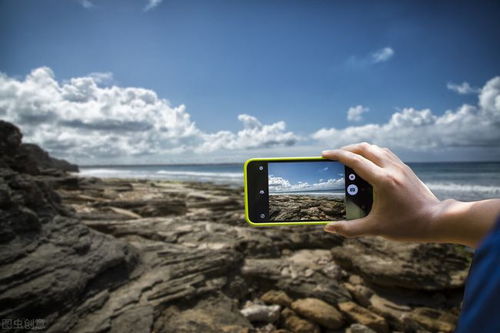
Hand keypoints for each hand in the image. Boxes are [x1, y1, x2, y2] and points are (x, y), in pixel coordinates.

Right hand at [322, 143, 499, 246]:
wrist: (437, 220)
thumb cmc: (407, 225)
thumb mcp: (375, 229)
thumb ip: (350, 229)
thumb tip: (329, 228)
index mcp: (382, 180)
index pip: (355, 160)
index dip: (337, 155)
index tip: (324, 154)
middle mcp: (392, 169)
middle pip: (365, 148)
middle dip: (347, 149)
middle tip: (335, 156)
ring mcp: (400, 167)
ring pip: (377, 148)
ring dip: (361, 150)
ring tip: (350, 158)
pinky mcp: (406, 169)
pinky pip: (386, 154)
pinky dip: (373, 154)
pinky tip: (369, 164)